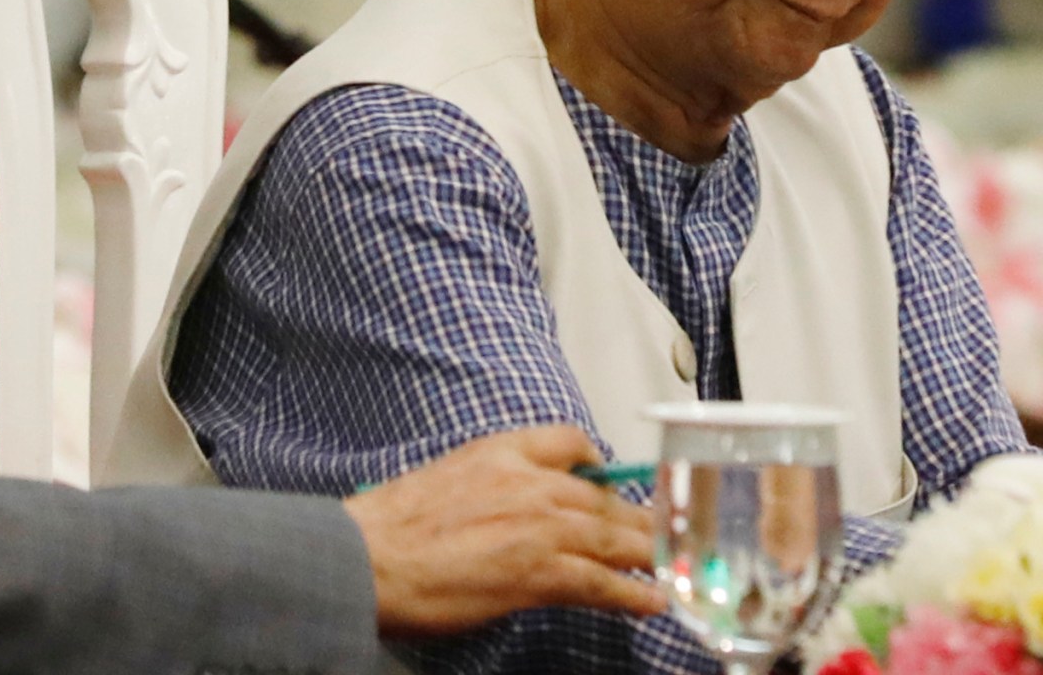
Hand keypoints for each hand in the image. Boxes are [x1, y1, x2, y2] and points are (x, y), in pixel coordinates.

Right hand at [343, 425, 663, 638]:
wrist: (366, 558)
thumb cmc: (391, 527)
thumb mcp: (447, 475)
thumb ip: (490, 481)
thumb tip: (511, 505)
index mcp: (503, 451)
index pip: (572, 441)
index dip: (600, 465)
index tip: (611, 481)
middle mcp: (532, 481)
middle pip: (606, 496)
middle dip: (639, 517)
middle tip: (664, 532)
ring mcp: (542, 526)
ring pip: (615, 536)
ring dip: (650, 554)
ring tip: (676, 567)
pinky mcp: (541, 572)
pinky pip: (604, 582)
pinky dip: (635, 593)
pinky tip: (655, 601)